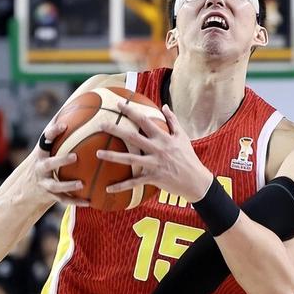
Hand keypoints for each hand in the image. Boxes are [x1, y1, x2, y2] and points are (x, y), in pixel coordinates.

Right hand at [33, 122, 87, 206]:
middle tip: (75, 156)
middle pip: (49, 164)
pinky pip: (63, 200)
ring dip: (68, 185)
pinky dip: (76, 201)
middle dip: (60, 160)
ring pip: (55, 185)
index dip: (52, 132)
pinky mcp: (50, 196)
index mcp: (41, 153)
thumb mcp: (47, 148)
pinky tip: (89, 201)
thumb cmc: (45, 161)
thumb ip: (58, 133)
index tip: (63, 124)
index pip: (45, 139)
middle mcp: (40, 168)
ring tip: (81, 184)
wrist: (26, 189)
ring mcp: (44, 183)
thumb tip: (77, 107)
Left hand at [96, 103, 212, 202]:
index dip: (131, 111)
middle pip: (132, 137)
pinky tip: (108, 188)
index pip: (144, 121)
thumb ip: (173, 120)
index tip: (119, 105)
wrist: (196, 180)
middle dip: (116, 129)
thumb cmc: (188, 157)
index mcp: (163, 137)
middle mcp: (157, 149)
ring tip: (97, 153)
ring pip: (130, 159)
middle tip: (101, 124)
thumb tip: (164, 106)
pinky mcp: (153, 178)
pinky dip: (121, 186)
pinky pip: (134, 183)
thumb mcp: (182, 136)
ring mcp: (154, 164)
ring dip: (112, 156)